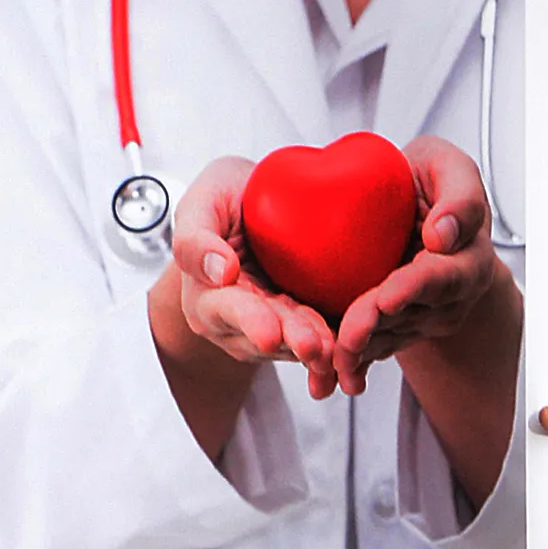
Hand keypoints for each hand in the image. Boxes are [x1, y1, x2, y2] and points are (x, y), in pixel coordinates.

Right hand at [158, 154, 343, 394]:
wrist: (259, 202)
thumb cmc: (225, 199)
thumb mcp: (202, 201)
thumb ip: (195, 237)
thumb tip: (220, 271)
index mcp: (207, 296)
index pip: (227, 310)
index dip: (250, 322)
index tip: (269, 333)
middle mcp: (236, 322)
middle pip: (266, 335)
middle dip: (291, 341)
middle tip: (312, 345)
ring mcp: (271, 327)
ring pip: (294, 344)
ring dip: (317, 348)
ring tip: (336, 348)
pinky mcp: (303, 326)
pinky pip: (319, 340)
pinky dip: (335, 346)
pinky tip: (352, 349)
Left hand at [329, 137, 503, 396]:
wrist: (413, 208)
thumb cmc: (430, 182)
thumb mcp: (448, 167)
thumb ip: (460, 195)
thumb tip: (444, 234)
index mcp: (465, 261)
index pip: (441, 277)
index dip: (414, 288)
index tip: (388, 295)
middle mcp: (445, 299)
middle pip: (408, 316)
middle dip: (376, 327)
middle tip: (348, 334)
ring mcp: (418, 319)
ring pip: (387, 338)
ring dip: (358, 352)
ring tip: (330, 361)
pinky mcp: (390, 328)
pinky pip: (371, 349)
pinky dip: (349, 364)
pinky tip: (325, 380)